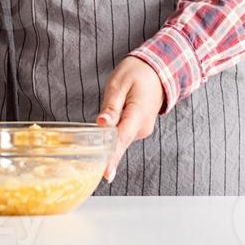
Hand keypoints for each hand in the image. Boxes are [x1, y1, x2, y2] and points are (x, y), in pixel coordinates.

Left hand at [95, 57, 163, 181]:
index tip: (105, 174)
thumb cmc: (137, 73)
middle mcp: (142, 127)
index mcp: (138, 114)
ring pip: (119, 139)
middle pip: (118, 143)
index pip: (122, 139)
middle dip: (103, 150)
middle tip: (86, 158)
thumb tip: (102, 123)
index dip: (112, 158)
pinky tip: (106, 129)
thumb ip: (111, 106)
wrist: (158, 70)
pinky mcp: (138, 129)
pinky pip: (122, 135)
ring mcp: (141, 130)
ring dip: (107, 139)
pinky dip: (112, 135)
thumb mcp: (119, 84)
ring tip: (100, 128)